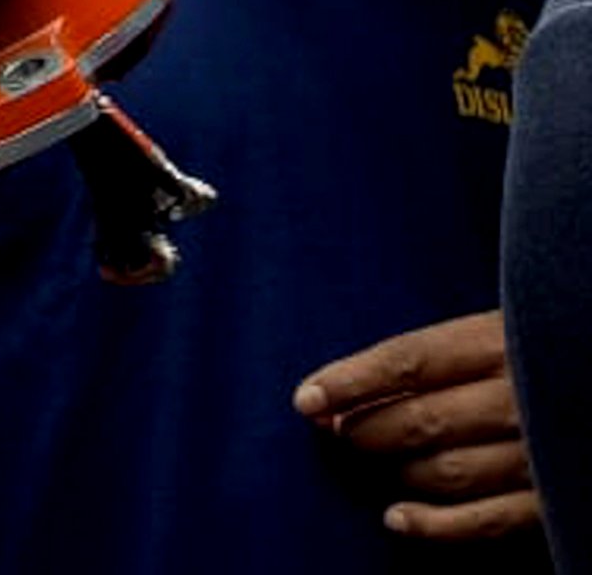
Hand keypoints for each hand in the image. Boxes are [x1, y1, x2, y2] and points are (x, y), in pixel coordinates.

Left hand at [294, 310, 539, 539]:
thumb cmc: (532, 352)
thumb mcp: (492, 332)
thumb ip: (429, 355)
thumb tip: (340, 394)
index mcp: (501, 343)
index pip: (409, 361)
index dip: (351, 382)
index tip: (305, 400)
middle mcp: (521, 398)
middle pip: (421, 420)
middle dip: (366, 429)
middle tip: (340, 431)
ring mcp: (540, 453)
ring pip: (447, 472)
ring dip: (397, 471)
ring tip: (372, 461)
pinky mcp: (553, 500)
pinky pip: (486, 521)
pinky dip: (435, 527)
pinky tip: (396, 519)